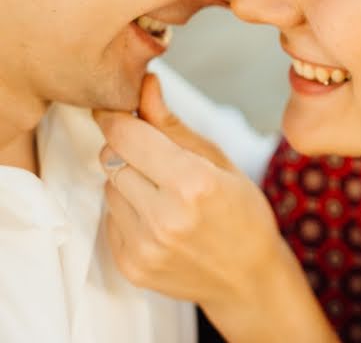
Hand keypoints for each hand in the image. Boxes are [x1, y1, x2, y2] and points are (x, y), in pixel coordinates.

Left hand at [93, 74, 282, 307]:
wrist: (249, 278)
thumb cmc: (243, 212)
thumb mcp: (219, 161)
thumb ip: (173, 125)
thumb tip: (144, 85)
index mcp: (193, 183)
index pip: (126, 136)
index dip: (116, 118)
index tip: (116, 112)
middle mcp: (164, 216)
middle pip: (112, 159)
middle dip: (129, 152)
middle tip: (159, 162)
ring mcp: (145, 246)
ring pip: (109, 190)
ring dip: (128, 184)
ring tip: (165, 196)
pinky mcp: (131, 266)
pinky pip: (110, 221)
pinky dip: (128, 213)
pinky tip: (160, 221)